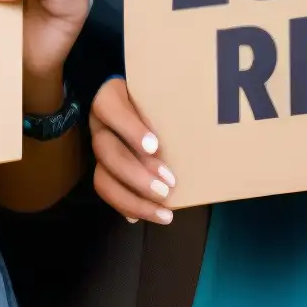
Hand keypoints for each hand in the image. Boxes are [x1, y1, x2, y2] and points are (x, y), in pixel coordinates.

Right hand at [90, 78, 175, 224]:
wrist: (140, 96)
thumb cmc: (158, 93)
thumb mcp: (161, 89)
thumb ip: (170, 100)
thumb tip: (208, 118)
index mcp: (110, 99)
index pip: (109, 107)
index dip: (129, 128)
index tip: (155, 145)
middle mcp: (100, 124)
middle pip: (107, 150)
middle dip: (138, 173)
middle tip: (169, 185)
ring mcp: (99, 147)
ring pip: (102, 176)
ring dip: (132, 197)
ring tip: (162, 209)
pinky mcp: (102, 167)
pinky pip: (107, 191)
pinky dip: (125, 205)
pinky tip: (140, 217)